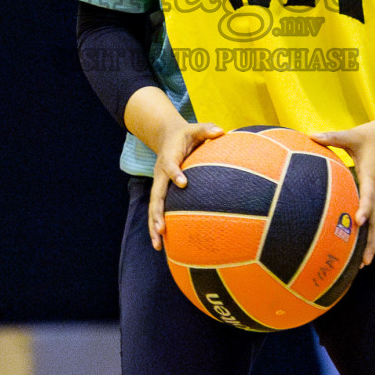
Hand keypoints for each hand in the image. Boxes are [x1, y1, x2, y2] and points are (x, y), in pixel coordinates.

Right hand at [147, 121, 223, 250]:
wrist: (167, 136)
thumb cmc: (186, 135)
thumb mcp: (196, 129)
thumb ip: (207, 130)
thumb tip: (221, 131)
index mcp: (169, 158)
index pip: (171, 166)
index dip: (175, 174)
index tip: (182, 183)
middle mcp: (161, 174)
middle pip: (156, 195)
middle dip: (157, 212)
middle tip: (162, 228)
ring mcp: (159, 184)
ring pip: (154, 207)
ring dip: (154, 226)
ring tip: (158, 245)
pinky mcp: (161, 192)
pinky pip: (158, 210)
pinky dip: (157, 226)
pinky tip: (161, 244)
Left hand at [311, 117, 374, 267]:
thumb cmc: (372, 135)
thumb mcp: (352, 135)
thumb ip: (332, 137)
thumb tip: (310, 135)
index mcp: (373, 175)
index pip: (369, 195)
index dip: (364, 208)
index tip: (359, 222)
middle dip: (371, 242)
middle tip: (362, 263)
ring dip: (372, 241)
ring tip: (360, 263)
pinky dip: (372, 232)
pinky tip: (361, 246)